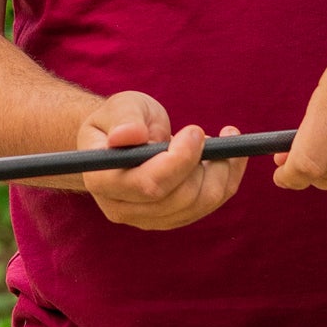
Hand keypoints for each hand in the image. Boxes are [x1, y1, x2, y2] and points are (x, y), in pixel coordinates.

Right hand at [79, 91, 245, 229]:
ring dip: (219, 171)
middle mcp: (121, 207)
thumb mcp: (120, 107)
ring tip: (216, 141)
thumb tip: (130, 135)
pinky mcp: (171, 219)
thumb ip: (125, 119)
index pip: (147, 184)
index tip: (195, 131)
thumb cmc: (119, 119)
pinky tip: (223, 155)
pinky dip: (226, 178)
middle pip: (177, 199)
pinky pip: (209, 205)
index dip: (178, 161)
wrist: (120, 138)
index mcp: (101, 180)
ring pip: (198, 205)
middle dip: (204, 164)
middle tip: (212, 134)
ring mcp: (147, 219)